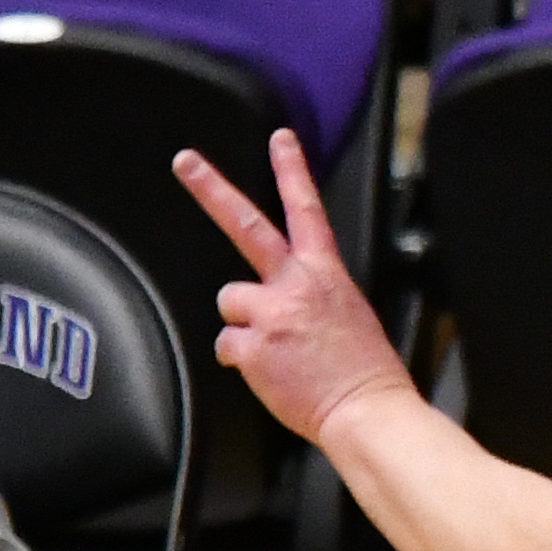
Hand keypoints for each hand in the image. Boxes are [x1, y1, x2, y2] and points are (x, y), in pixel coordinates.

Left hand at [173, 129, 417, 444]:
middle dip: (210, 189)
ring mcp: (271, 314)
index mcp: (326, 274)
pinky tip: (271, 372)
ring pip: (230, 303)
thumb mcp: (350, 315)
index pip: (307, 210)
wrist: (367, 412)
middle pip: (245, 224)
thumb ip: (312, 297)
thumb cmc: (365, 372)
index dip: (292, 170)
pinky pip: (227, 345)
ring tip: (276, 350)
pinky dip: (243, 360)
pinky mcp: (251, 347)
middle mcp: (295, 285)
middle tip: (184, 161)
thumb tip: (282, 306)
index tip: (281, 139)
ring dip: (244, 325)